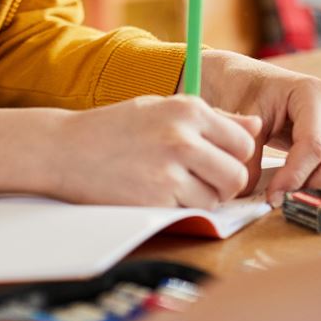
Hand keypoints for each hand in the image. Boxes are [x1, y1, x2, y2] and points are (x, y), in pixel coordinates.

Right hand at [0, 98, 262, 206]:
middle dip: (226, 183)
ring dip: (205, 198)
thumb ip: (212, 119)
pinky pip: (193, 212)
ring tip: (177, 187)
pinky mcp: (157, 199)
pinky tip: (160, 194)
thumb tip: (257, 126)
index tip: (217, 162)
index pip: (243, 141)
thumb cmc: (114, 127)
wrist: (64, 149)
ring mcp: (170, 169)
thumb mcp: (161, 109)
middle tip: (202, 181)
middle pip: (238, 174)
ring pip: (218, 197)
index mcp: (188, 109)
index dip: (235, 156)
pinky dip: (183, 209)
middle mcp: (183, 136)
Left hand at [200, 53, 320, 199]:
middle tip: (292, 194)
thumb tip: (251, 190)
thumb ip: (248, 154)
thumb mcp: (242, 118)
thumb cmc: (248, 94)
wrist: (250, 80)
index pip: (315, 146)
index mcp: (314, 94)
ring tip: (314, 190)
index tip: (275, 197)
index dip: (295, 178)